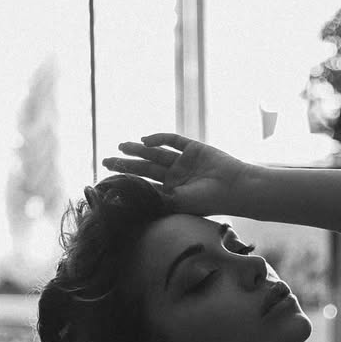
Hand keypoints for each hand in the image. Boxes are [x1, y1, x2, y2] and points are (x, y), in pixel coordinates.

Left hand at [102, 133, 250, 217]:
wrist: (234, 188)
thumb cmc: (209, 201)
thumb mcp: (179, 203)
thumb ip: (157, 197)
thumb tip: (132, 195)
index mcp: (173, 192)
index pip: (146, 183)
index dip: (129, 179)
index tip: (109, 178)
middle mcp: (176, 177)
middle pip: (146, 167)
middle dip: (126, 163)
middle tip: (106, 161)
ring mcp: (184, 162)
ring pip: (156, 153)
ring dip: (138, 149)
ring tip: (120, 146)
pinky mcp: (193, 148)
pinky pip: (173, 141)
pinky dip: (159, 138)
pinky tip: (145, 140)